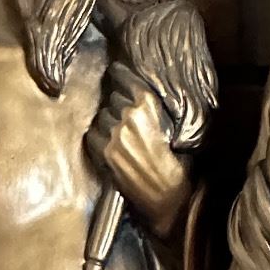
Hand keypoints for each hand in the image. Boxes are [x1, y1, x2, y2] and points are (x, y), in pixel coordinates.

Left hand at [88, 64, 189, 237]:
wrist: (169, 197)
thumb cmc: (177, 164)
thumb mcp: (173, 127)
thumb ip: (154, 111)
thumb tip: (136, 99)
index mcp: (148, 104)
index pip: (124, 78)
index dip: (119, 75)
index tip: (116, 72)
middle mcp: (128, 115)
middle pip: (112, 97)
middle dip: (118, 105)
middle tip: (127, 118)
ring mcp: (114, 134)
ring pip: (101, 116)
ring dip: (108, 123)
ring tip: (121, 136)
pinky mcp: (105, 152)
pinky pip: (92, 135)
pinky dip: (99, 139)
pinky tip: (111, 147)